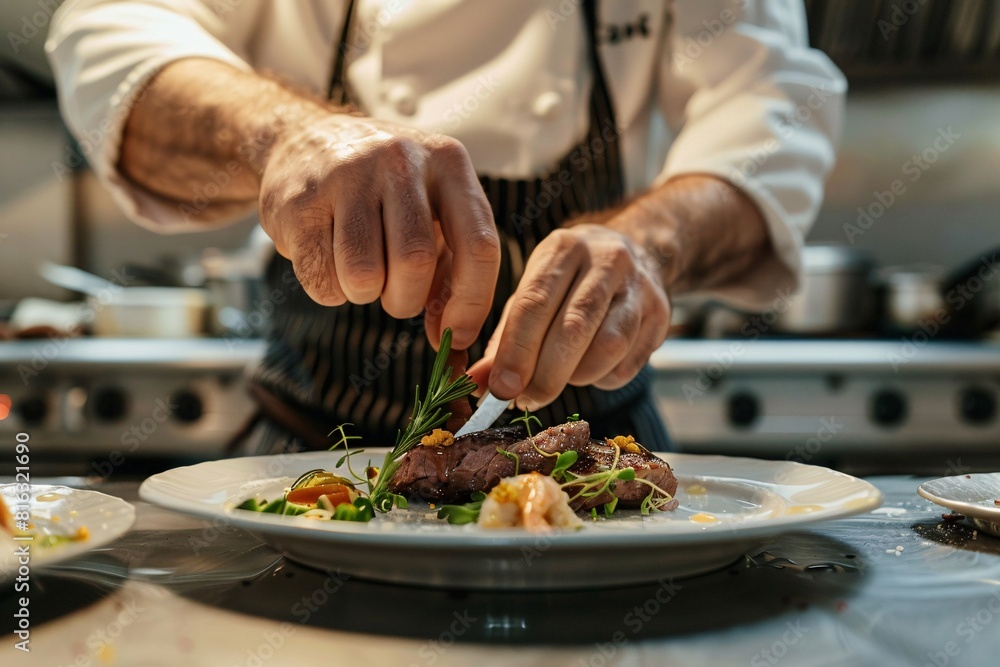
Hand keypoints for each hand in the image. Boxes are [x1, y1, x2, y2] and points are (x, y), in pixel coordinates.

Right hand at [258, 114, 500, 348]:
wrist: (303, 141)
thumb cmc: (384, 192)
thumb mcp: (431, 211)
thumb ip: (452, 271)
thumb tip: (454, 339)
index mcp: (448, 163)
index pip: (478, 244)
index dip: (471, 302)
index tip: (457, 335)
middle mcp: (399, 160)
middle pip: (414, 262)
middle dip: (405, 300)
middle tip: (394, 296)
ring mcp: (345, 175)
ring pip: (364, 275)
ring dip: (364, 295)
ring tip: (361, 273)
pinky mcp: (298, 200)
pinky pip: (321, 277)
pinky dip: (329, 290)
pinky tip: (327, 260)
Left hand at [467, 225, 670, 408]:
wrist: (639, 251)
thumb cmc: (572, 279)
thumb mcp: (535, 290)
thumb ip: (506, 337)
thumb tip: (482, 384)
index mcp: (563, 248)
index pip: (535, 303)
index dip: (516, 351)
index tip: (501, 388)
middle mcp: (606, 260)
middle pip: (573, 327)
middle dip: (545, 374)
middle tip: (526, 401)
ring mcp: (639, 286)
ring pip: (608, 346)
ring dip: (577, 376)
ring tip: (560, 378)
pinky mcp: (661, 313)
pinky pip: (629, 363)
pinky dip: (602, 377)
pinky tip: (590, 369)